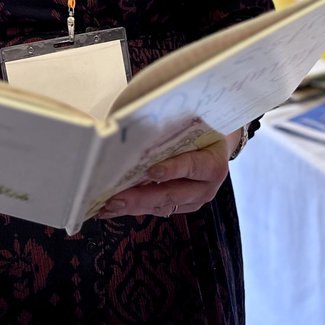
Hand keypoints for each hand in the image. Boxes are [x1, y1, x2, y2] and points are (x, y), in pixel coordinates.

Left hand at [97, 129, 241, 219]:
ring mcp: (195, 199)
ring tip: (107, 206)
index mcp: (214, 161)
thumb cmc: (201, 126)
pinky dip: (135, 207)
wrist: (216, 142)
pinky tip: (113, 207)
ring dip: (133, 206)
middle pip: (173, 194)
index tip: (151, 170)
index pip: (194, 166)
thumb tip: (138, 115)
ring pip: (162, 206)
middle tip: (115, 198)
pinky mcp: (182, 207)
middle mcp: (207, 186)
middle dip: (142, 197)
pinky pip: (158, 209)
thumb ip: (174, 123)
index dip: (173, 169)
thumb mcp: (194, 121)